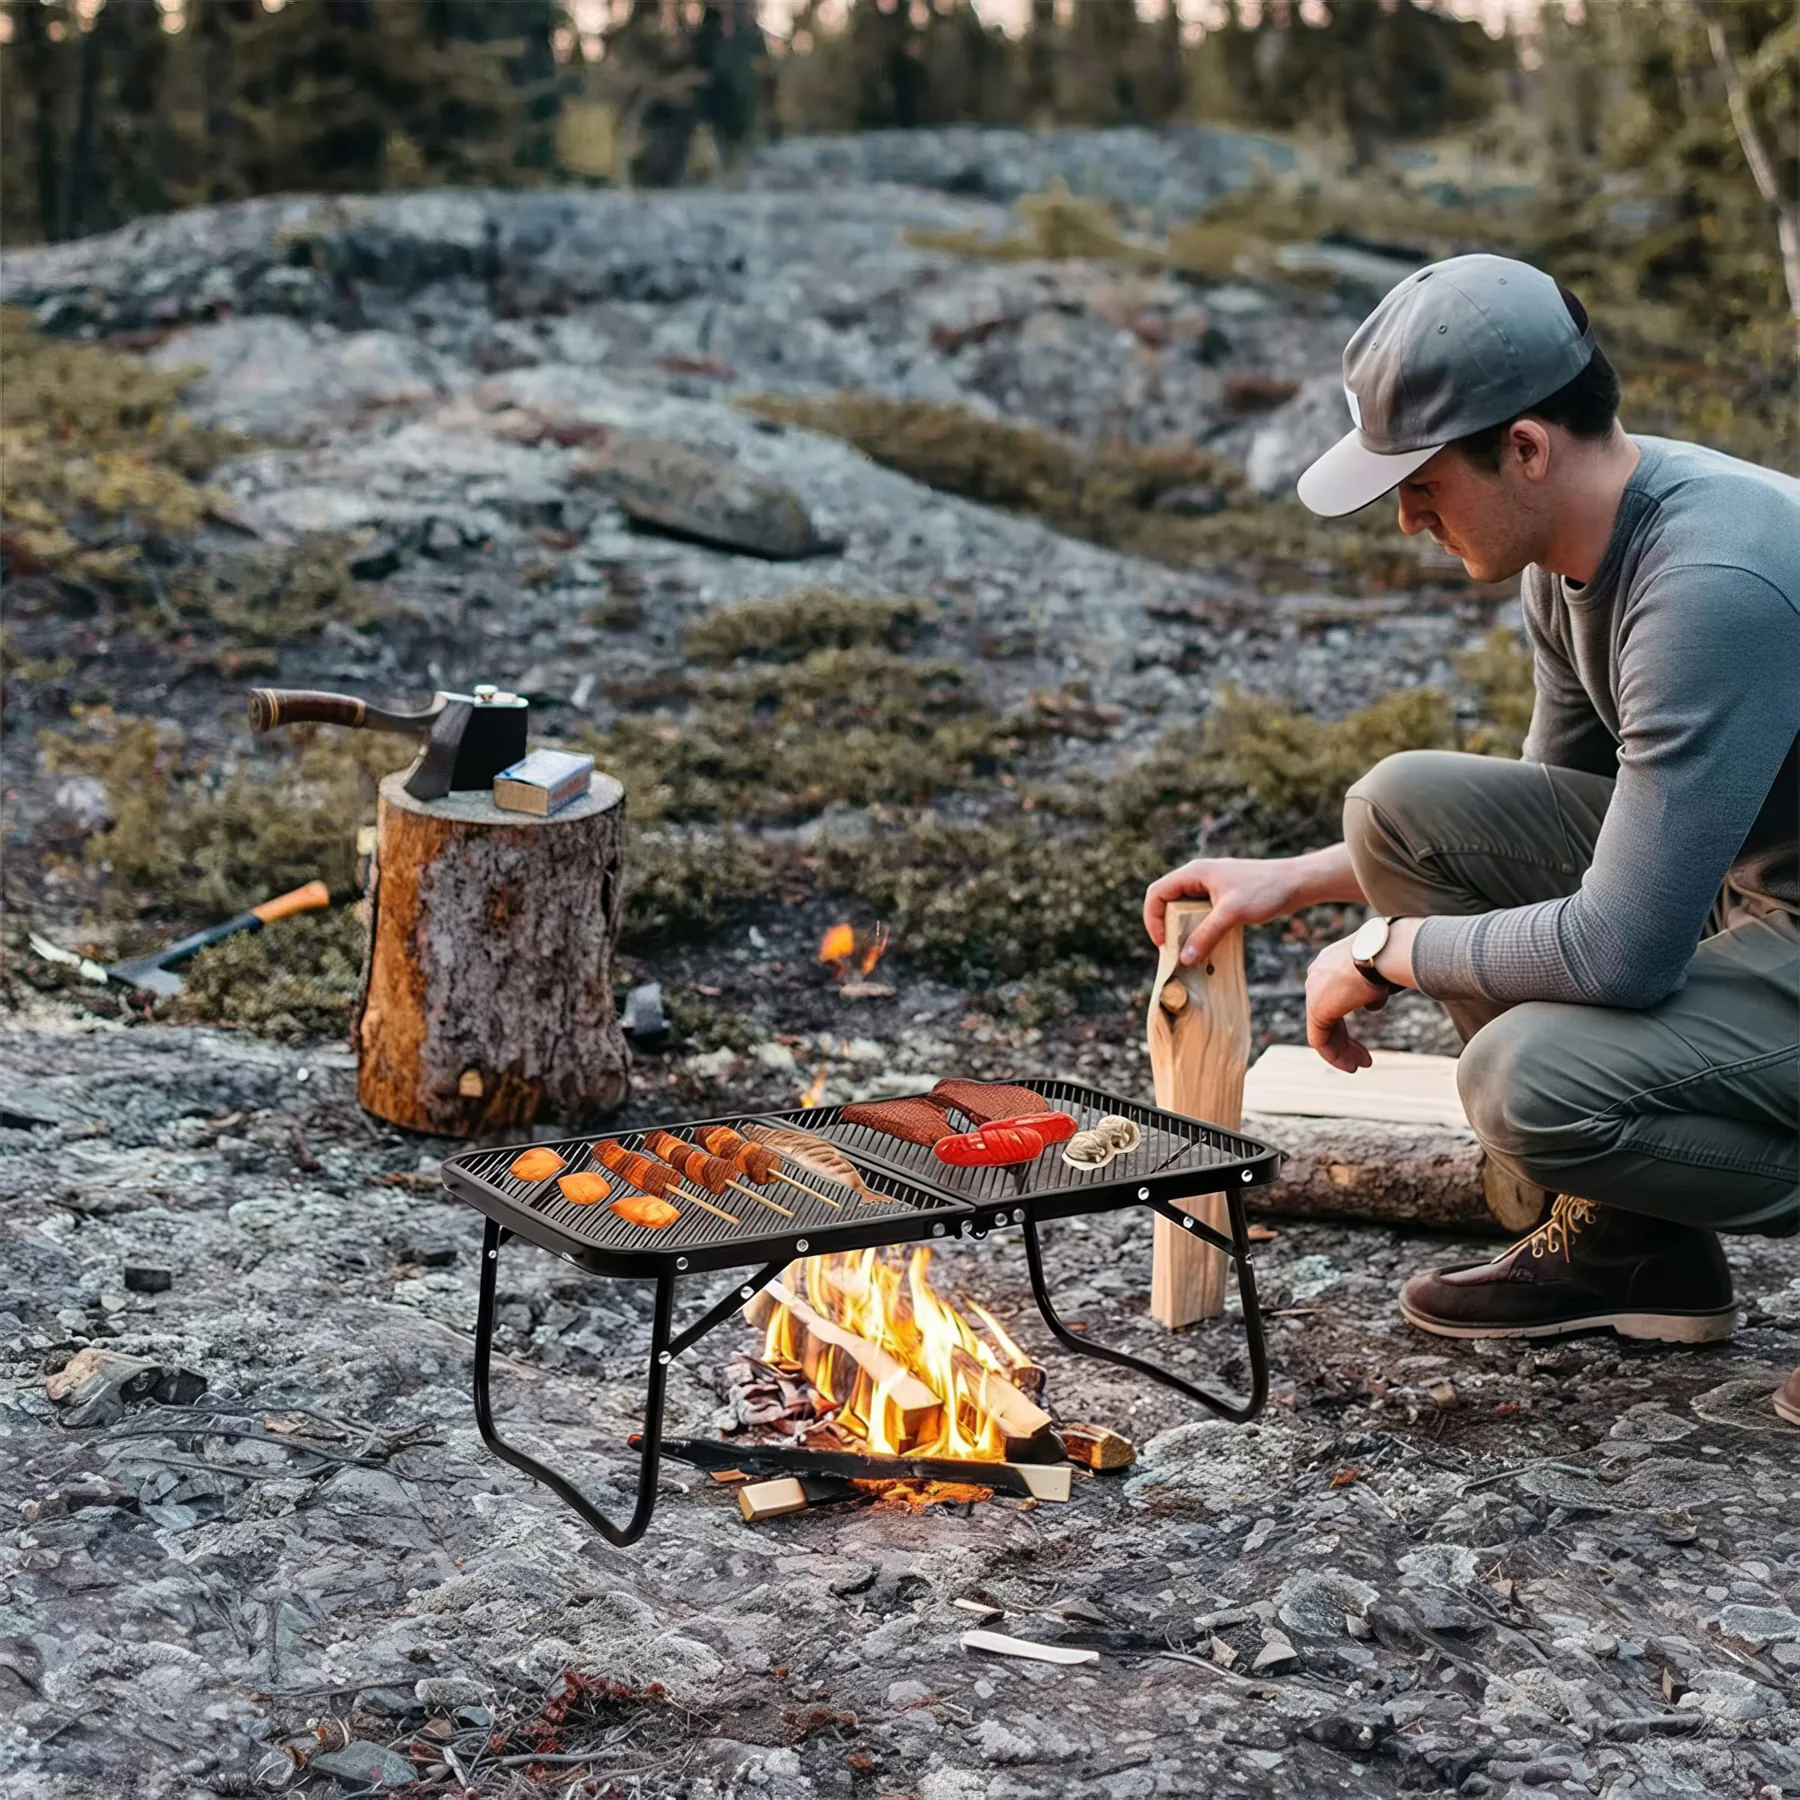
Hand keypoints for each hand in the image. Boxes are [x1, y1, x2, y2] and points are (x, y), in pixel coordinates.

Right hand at [1143, 856, 1309, 967]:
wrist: (1298, 883)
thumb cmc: (1265, 891)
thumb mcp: (1231, 914)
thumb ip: (1206, 935)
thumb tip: (1184, 959)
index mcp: (1194, 872)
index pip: (1157, 892)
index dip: (1152, 918)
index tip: (1163, 942)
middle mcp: (1198, 876)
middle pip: (1168, 901)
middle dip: (1168, 926)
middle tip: (1176, 950)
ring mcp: (1211, 886)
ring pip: (1185, 909)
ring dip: (1185, 930)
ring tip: (1191, 950)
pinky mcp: (1223, 896)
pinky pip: (1201, 913)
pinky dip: (1200, 929)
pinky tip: (1209, 944)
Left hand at [1305, 936, 1389, 1073]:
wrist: (1382, 950)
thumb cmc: (1390, 955)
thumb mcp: (1382, 970)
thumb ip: (1373, 988)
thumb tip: (1372, 1003)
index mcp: (1332, 962)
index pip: (1335, 996)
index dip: (1349, 1015)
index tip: (1365, 1029)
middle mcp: (1318, 975)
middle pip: (1328, 1014)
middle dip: (1345, 1038)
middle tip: (1364, 1057)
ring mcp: (1314, 992)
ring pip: (1323, 1031)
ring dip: (1342, 1051)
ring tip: (1360, 1066)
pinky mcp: (1316, 1009)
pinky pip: (1320, 1040)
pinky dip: (1335, 1055)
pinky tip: (1351, 1066)